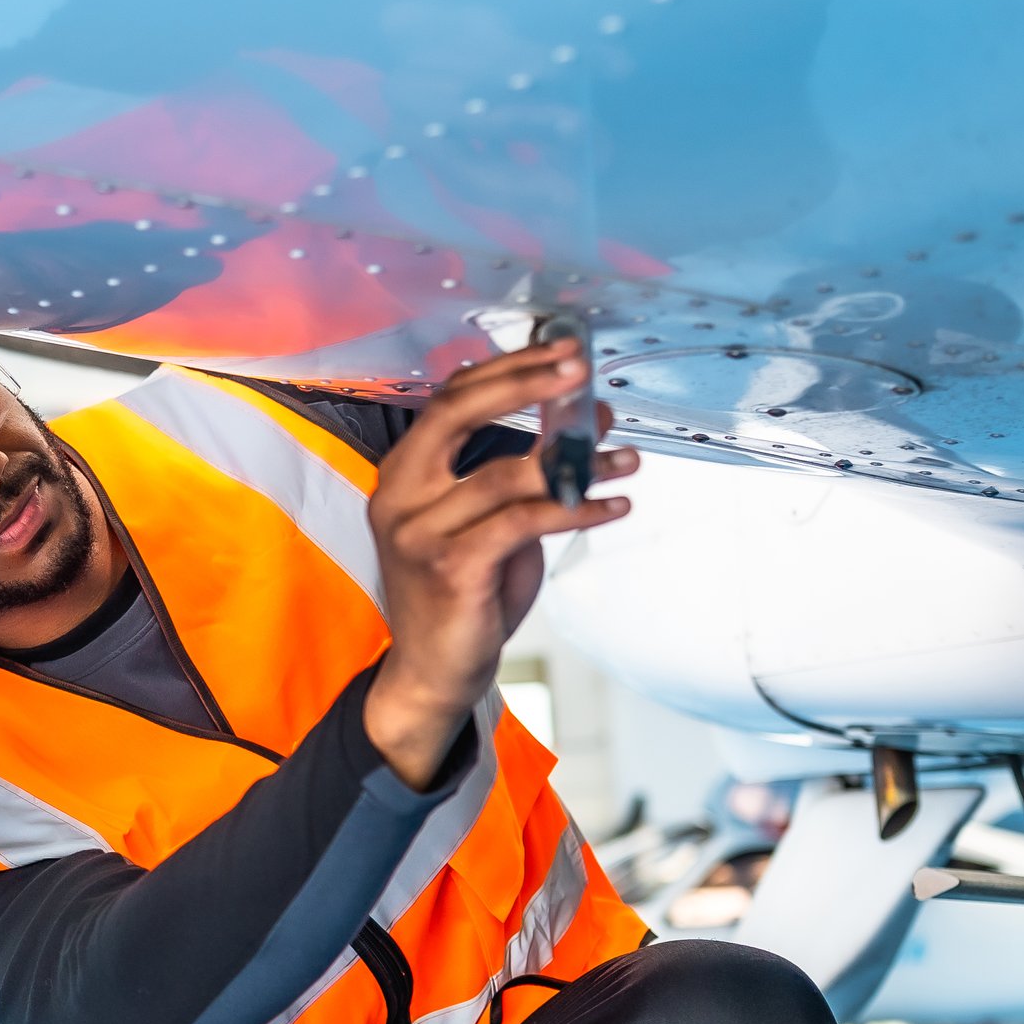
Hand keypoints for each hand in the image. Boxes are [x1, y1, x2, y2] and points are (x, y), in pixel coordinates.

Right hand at [363, 340, 636, 788]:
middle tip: (582, 373)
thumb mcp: (488, 521)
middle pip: (456, 414)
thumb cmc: (463, 591)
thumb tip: (587, 421)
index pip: (449, 399)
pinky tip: (611, 504)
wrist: (434, 671)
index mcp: (402, 473)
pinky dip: (575, 510)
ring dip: (574, 463)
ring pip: (505, 475)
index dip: (507, 369)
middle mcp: (399, 495)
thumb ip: (521, 472)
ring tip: (624, 459)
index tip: (562, 352)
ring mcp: (418, 532)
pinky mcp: (449, 568)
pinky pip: (523, 523)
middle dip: (523, 385)